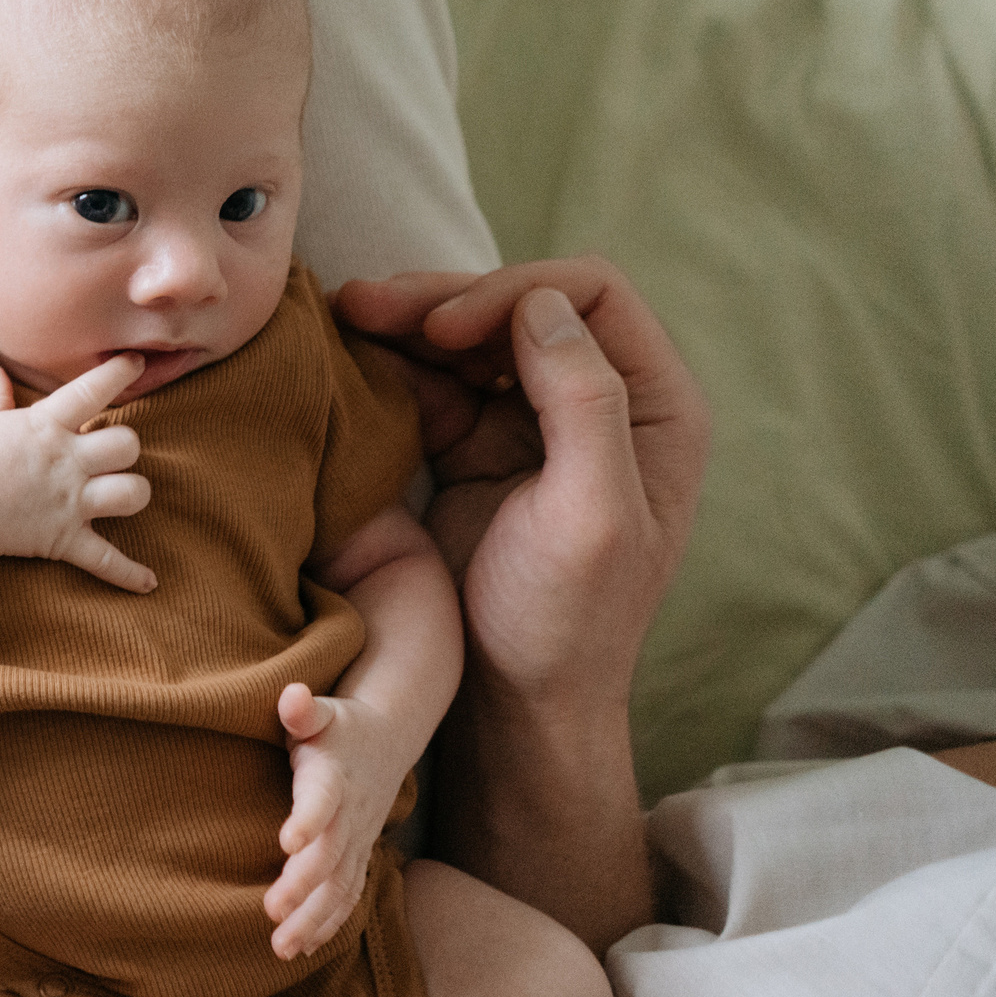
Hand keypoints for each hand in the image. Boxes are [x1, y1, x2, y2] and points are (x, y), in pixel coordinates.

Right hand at [0, 355, 154, 592]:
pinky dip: (128, 574)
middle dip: (125, 448)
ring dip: (133, 493)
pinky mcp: (65, 539)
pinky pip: (106, 559)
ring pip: (132, 494)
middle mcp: (66, 462)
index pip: (93, 390)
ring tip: (122, 494)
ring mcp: (69, 502)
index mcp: (47, 427)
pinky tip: (149, 582)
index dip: (120, 373)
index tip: (136, 363)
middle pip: (126, 445)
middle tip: (109, 454)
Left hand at [265, 684, 411, 959]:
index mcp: (334, 776)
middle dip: (304, 887)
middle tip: (273, 913)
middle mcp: (349, 815)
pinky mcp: (357, 856)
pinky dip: (330, 922)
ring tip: (282, 946)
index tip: (288, 843)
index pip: (324, 800)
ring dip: (314, 918)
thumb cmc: (338, 726)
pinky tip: (304, 947)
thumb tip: (291, 695)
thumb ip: (303, 709)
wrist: (388, 738)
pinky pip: (348, 895)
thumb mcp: (322, 712)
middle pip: (330, 855)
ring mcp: (357, 840)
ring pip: (340, 886)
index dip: (309, 819)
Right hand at [333, 260, 707, 725]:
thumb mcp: (592, 516)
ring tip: (342, 313)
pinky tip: (347, 357)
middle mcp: (599, 401)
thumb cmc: (567, 622)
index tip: (445, 331)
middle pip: (521, 305)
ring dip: (407, 321)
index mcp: (653, 409)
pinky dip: (391, 363)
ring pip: (470, 336)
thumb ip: (585, 402)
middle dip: (444, 299)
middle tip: (364, 305)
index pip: (589, 297)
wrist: (511, 703)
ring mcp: (533, 423)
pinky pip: (433, 382)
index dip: (513, 293)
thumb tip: (542, 304)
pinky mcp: (475, 449)